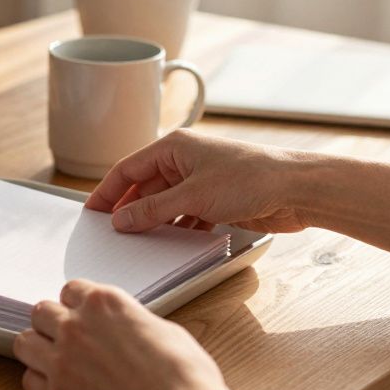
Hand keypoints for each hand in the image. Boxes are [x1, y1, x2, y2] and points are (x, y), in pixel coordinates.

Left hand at [14, 280, 295, 389]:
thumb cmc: (186, 378)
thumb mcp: (164, 330)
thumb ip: (130, 323)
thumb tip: (123, 329)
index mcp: (104, 303)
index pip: (70, 290)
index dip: (78, 306)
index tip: (83, 318)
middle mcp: (75, 327)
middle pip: (41, 312)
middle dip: (52, 324)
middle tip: (68, 341)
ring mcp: (60, 362)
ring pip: (24, 343)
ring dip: (38, 350)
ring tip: (56, 363)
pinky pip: (28, 381)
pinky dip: (40, 384)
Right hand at [86, 130, 312, 233]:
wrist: (298, 190)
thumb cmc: (251, 178)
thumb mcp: (192, 196)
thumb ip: (152, 209)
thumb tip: (122, 220)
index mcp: (174, 147)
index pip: (128, 169)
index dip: (108, 191)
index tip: (92, 212)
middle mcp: (185, 161)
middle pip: (145, 187)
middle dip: (130, 210)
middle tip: (113, 233)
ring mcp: (201, 181)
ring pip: (165, 204)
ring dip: (154, 221)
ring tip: (138, 241)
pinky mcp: (217, 200)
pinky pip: (186, 215)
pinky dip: (177, 228)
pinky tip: (170, 242)